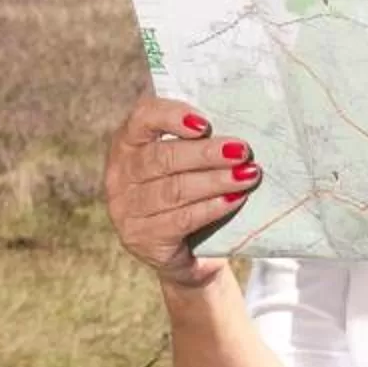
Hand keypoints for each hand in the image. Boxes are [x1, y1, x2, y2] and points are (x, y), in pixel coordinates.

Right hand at [102, 96, 261, 289]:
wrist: (183, 249)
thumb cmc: (186, 190)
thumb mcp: (183, 160)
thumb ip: (197, 139)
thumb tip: (234, 126)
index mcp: (127, 143)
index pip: (142, 118)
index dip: (172, 116)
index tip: (206, 124)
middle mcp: (119, 175)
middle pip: (162, 158)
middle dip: (206, 153)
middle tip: (242, 151)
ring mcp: (126, 209)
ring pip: (175, 190)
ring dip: (216, 180)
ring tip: (247, 175)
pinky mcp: (142, 238)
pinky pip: (181, 219)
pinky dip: (212, 207)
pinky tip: (234, 199)